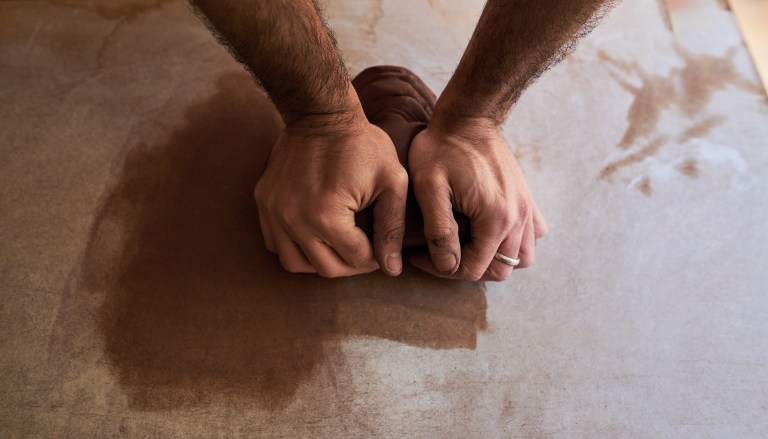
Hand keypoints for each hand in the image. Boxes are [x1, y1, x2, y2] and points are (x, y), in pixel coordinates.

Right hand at [254, 112, 408, 276]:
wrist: (321, 112)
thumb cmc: (362, 144)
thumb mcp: (392, 181)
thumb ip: (392, 228)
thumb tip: (392, 269)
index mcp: (327, 216)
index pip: (355, 259)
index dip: (374, 257)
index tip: (381, 247)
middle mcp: (294, 219)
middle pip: (326, 268)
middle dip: (351, 264)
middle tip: (364, 250)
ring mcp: (274, 211)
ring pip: (295, 263)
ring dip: (320, 261)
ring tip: (338, 247)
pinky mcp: (263, 201)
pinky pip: (274, 243)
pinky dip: (294, 248)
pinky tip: (314, 236)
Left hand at [408, 120, 547, 280]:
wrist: (467, 117)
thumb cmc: (441, 149)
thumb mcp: (429, 188)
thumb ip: (439, 230)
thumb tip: (447, 265)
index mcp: (495, 218)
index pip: (473, 269)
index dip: (442, 268)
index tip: (419, 255)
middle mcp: (518, 217)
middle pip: (501, 269)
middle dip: (468, 268)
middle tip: (441, 252)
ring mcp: (526, 208)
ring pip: (521, 257)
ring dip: (495, 260)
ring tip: (466, 247)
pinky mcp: (526, 199)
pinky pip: (532, 235)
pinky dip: (515, 242)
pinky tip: (490, 232)